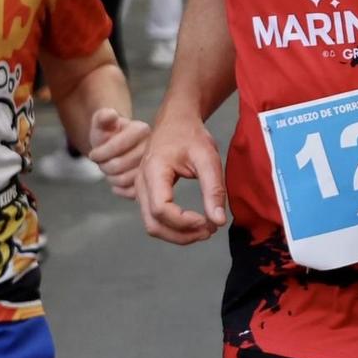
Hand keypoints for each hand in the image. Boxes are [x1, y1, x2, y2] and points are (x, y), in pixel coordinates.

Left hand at [85, 108, 150, 198]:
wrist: (117, 146)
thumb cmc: (108, 134)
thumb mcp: (101, 123)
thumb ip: (102, 117)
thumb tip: (110, 114)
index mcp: (142, 129)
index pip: (116, 146)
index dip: (99, 154)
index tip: (93, 154)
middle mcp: (152, 148)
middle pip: (118, 165)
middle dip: (103, 166)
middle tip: (101, 163)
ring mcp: (154, 166)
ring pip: (124, 180)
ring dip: (110, 178)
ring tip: (109, 169)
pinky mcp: (153, 183)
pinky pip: (132, 192)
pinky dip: (120, 189)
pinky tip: (116, 182)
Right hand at [137, 112, 228, 245]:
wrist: (175, 122)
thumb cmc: (191, 136)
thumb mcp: (208, 159)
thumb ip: (214, 190)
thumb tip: (218, 221)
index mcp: (153, 171)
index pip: (161, 209)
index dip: (185, 222)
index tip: (210, 222)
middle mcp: (140, 183)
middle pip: (153, 224)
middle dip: (182, 235)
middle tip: (210, 230)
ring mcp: (139, 190)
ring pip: (153, 226)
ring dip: (178, 235)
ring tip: (205, 228)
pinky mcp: (146, 195)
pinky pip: (155, 219)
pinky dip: (174, 228)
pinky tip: (194, 223)